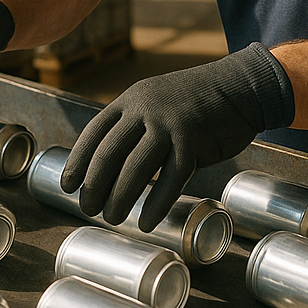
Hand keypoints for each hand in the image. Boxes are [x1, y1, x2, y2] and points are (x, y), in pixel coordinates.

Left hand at [60, 43, 293, 231]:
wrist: (239, 86)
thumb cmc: (196, 102)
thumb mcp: (157, 102)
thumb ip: (137, 125)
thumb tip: (113, 165)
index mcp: (132, 98)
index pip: (95, 131)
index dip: (79, 160)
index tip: (68, 185)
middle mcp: (146, 108)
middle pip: (110, 152)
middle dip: (95, 185)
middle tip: (88, 209)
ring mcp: (169, 123)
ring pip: (136, 167)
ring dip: (120, 197)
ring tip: (112, 217)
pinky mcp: (193, 139)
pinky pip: (171, 177)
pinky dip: (157, 202)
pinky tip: (146, 221)